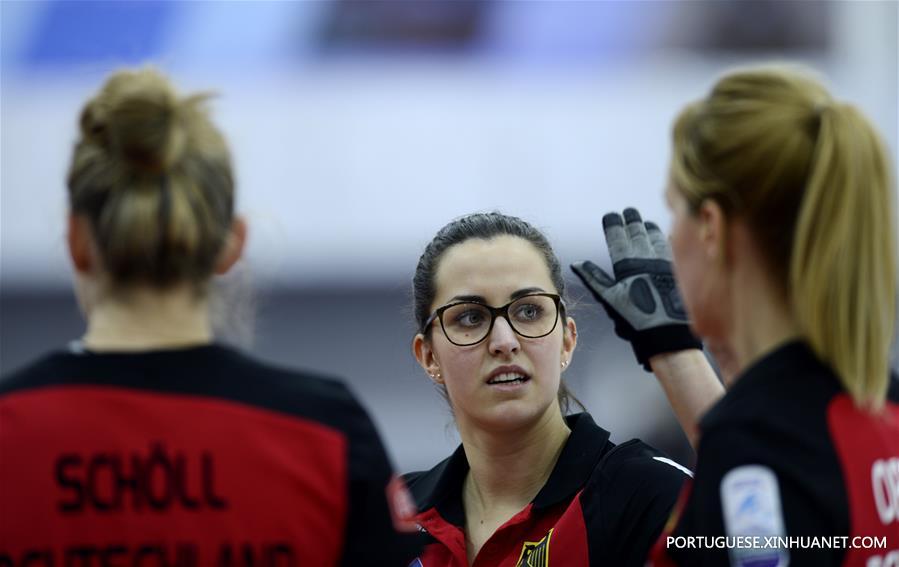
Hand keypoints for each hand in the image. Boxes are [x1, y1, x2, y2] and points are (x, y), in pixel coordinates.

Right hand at [571, 208, 701, 370]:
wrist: (669, 333)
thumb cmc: (635, 320)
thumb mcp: (610, 300)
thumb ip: (594, 279)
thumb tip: (577, 263)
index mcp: (627, 265)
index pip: (618, 237)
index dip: (614, 224)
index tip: (611, 215)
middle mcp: (646, 259)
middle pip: (638, 233)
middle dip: (632, 221)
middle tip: (629, 211)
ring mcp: (665, 263)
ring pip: (656, 238)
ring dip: (650, 228)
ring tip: (646, 222)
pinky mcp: (679, 270)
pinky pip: (673, 248)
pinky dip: (668, 240)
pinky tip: (668, 235)